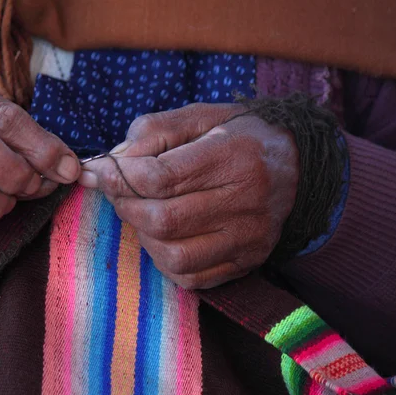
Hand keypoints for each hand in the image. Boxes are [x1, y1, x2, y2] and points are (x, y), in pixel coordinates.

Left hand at [79, 103, 298, 288]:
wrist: (298, 166)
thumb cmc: (239, 136)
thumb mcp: (199, 116)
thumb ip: (153, 131)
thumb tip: (113, 161)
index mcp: (232, 156)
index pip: (160, 178)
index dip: (118, 178)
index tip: (98, 172)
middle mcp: (245, 202)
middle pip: (163, 220)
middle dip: (125, 206)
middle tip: (119, 192)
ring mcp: (248, 239)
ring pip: (174, 256)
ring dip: (143, 235)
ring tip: (143, 212)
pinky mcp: (247, 262)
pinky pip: (191, 278)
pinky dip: (165, 260)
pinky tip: (164, 236)